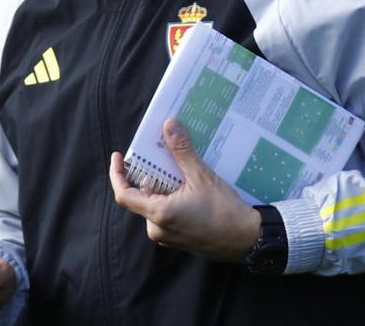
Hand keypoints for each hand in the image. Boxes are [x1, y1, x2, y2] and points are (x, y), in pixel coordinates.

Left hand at [110, 118, 260, 262]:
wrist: (247, 239)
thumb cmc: (225, 211)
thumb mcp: (202, 176)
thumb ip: (182, 151)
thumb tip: (169, 125)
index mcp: (159, 214)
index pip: (124, 195)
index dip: (117, 175)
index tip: (118, 157)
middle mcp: (158, 229)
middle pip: (142, 197)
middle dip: (149, 176)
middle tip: (160, 155)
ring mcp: (168, 236)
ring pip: (155, 205)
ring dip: (162, 187)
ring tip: (179, 169)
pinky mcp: (179, 239)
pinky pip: (167, 215)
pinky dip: (171, 199)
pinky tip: (187, 186)